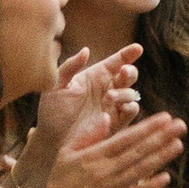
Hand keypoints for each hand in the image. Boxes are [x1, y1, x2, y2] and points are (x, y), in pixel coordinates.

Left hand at [11, 43, 139, 187]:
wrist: (51, 139)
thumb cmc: (52, 111)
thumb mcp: (55, 86)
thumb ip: (69, 67)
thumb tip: (86, 50)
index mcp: (96, 76)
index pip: (116, 61)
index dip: (128, 53)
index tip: (137, 48)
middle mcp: (108, 88)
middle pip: (129, 75)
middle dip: (130, 71)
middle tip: (123, 72)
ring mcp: (114, 105)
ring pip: (132, 93)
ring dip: (125, 92)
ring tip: (109, 96)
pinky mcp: (117, 121)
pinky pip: (132, 111)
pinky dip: (130, 107)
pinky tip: (119, 107)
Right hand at [45, 108, 183, 187]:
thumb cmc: (60, 182)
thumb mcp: (66, 154)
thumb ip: (87, 135)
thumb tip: (106, 117)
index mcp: (94, 156)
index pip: (126, 138)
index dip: (147, 127)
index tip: (166, 117)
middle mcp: (105, 171)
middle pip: (138, 152)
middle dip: (161, 137)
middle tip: (181, 125)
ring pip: (140, 170)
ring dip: (161, 157)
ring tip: (178, 144)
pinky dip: (151, 186)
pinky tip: (166, 177)